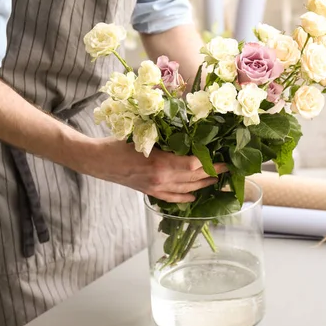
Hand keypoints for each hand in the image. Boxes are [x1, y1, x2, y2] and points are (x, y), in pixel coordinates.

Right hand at [79, 138, 226, 202]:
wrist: (97, 160)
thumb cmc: (118, 143)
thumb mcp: (144, 134)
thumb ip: (166, 134)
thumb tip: (188, 128)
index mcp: (161, 164)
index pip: (194, 166)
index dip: (211, 164)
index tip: (224, 158)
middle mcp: (161, 179)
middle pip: (194, 179)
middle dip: (212, 174)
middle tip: (227, 169)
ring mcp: (155, 188)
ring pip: (186, 189)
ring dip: (203, 185)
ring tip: (217, 180)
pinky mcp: (149, 192)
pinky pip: (172, 198)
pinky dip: (185, 197)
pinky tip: (194, 196)